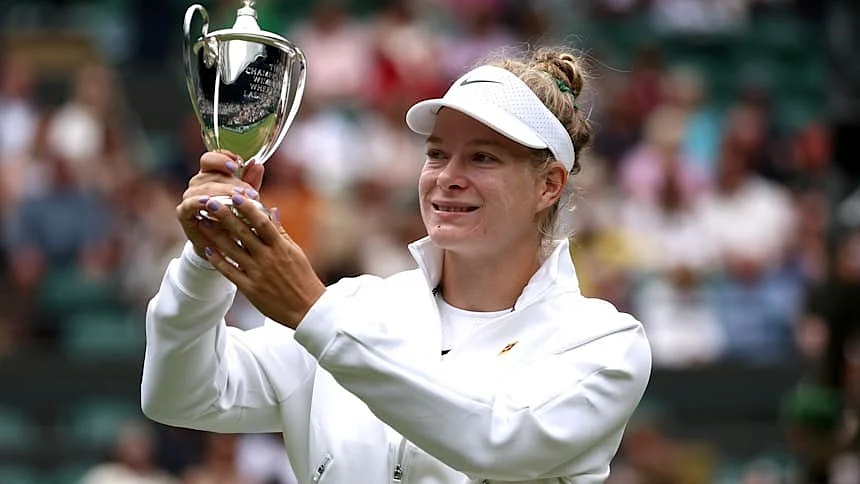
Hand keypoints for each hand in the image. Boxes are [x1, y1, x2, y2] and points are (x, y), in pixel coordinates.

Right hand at [176, 151, 264, 258]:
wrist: (224, 246)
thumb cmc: (235, 219)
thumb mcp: (246, 200)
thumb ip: (251, 182)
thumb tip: (257, 164)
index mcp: (211, 175)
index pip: (211, 158)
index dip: (223, 158)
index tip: (238, 164)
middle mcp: (198, 183)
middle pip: (211, 175)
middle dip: (233, 183)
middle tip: (251, 194)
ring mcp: (190, 197)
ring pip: (203, 188)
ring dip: (221, 193)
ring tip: (237, 199)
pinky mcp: (184, 213)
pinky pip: (188, 204)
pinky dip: (197, 202)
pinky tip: (208, 202)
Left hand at [198, 193, 325, 328]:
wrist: (307, 309)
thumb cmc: (303, 278)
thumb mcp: (296, 252)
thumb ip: (281, 232)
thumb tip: (272, 211)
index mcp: (281, 248)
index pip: (263, 223)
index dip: (248, 209)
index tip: (236, 196)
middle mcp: (268, 258)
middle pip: (243, 233)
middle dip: (226, 216)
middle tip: (210, 202)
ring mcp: (257, 274)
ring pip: (232, 250)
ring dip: (216, 235)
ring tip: (203, 222)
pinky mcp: (250, 289)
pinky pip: (230, 272)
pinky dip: (218, 260)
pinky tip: (206, 249)